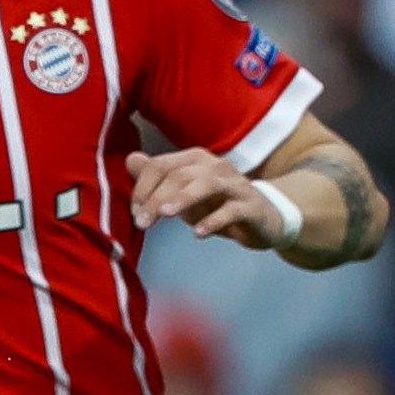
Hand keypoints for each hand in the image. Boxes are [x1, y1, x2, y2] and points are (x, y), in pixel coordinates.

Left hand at [127, 146, 282, 247]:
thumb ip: (157, 178)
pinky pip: (232, 210)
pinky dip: (214, 221)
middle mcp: (216, 166)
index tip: (134, 212)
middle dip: (156, 198)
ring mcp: (236, 185)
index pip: (161, 165)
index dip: (143, 187)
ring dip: (183, 199)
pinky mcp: (252, 207)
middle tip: (141, 222)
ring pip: (207, 185)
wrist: (264, 219)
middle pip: (180, 175)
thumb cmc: (217, 205)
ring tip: (164, 214)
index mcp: (196, 160)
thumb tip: (131, 160)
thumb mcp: (183, 193)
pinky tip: (198, 234)